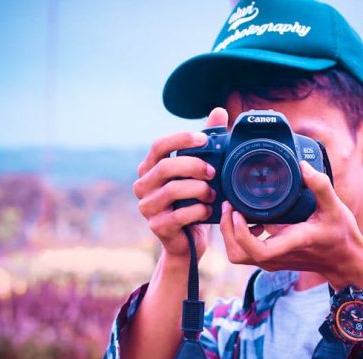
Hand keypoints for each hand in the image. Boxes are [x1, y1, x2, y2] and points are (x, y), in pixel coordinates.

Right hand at [133, 108, 228, 259]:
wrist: (188, 242)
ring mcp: (147, 207)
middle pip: (165, 167)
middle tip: (214, 171)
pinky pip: (178, 215)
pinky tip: (207, 210)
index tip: (204, 138)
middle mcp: (143, 186)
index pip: (158, 145)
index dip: (181, 138)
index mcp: (150, 168)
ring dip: (198, 190)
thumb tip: (219, 112)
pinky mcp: (157, 226)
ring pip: (172, 190)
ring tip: (213, 194)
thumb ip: (207, 143)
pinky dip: (198, 211)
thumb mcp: (200, 173)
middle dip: (194, 166)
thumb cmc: (193, 202)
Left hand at [220, 161, 362, 288]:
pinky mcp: (271, 259)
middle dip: (227, 230)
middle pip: (237, 254)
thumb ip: (320, 186)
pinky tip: (250, 218)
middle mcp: (277, 257)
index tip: (237, 211)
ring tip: (235, 210)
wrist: (344, 261)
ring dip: (231, 233)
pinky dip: (239, 236)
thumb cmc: (341, 235)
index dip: (240, 232)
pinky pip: (245, 251)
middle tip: (229, 205)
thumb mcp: (336, 207)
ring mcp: (272, 261)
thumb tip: (303, 165)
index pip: (257, 249)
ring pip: (238, 255)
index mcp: (292, 243)